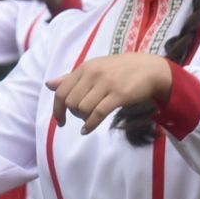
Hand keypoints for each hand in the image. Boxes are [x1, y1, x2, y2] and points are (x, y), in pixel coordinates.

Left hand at [47, 53, 173, 133]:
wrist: (150, 68)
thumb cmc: (120, 70)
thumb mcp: (94, 69)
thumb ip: (71, 78)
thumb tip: (49, 84)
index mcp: (85, 68)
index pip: (61, 91)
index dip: (57, 109)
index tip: (61, 121)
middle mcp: (93, 74)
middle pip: (71, 102)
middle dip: (73, 114)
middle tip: (82, 117)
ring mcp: (106, 84)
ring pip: (82, 108)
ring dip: (83, 119)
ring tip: (90, 120)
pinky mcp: (119, 94)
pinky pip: (97, 113)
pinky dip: (90, 125)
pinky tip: (87, 130)